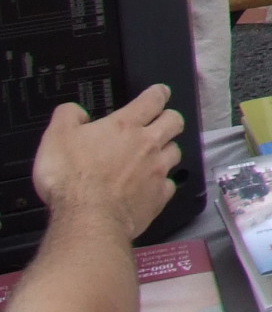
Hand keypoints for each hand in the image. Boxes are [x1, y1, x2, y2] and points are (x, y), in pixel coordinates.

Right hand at [32, 87, 182, 238]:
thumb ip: (68, 116)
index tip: (160, 92)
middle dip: (170, 118)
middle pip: (175, 122)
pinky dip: (163, 183)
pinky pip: (170, 184)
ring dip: (167, 150)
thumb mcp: (56, 137)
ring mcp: (157, 171)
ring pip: (176, 152)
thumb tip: (76, 110)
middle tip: (162, 121)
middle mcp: (148, 144)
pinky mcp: (159, 196)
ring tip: (156, 154)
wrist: (88, 218)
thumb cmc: (71, 178)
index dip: (158, 93)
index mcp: (126, 126)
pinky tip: (153, 186)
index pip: (152, 99)